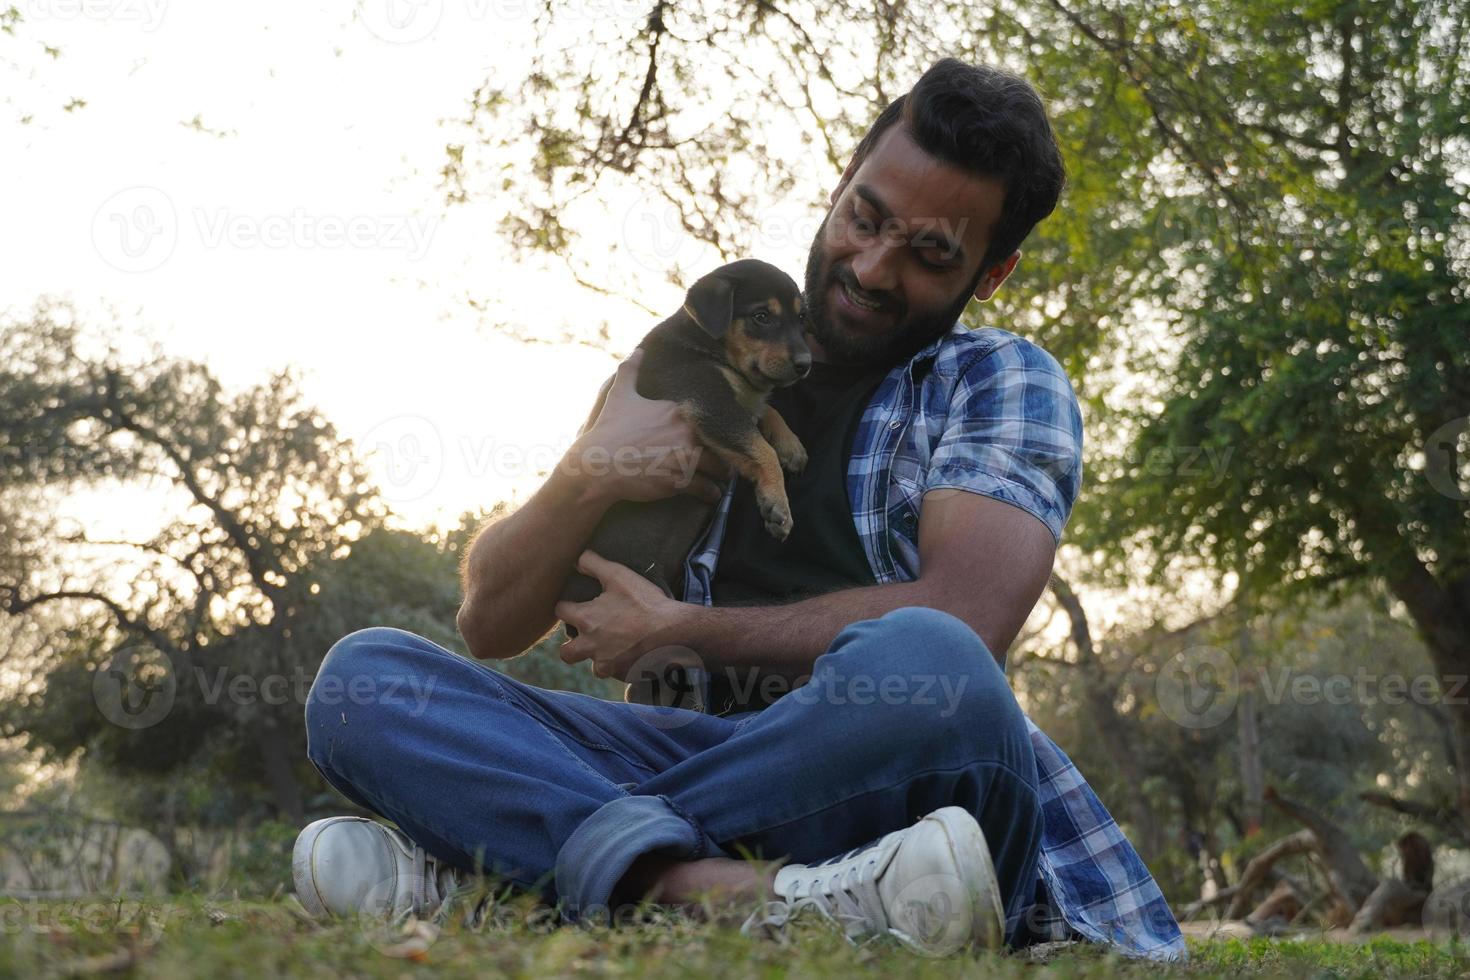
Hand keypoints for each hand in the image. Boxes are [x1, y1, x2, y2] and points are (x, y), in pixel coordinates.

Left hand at [554, 550, 690, 680]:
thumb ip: (593, 564)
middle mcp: (589, 645)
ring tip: (611, 647)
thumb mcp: (619, 575)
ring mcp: (605, 663)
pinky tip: (631, 655)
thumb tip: (576, 559)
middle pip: (565, 652)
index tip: (574, 605)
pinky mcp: (621, 674)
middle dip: (570, 646)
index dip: (566, 606)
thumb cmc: (646, 603)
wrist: (673, 633)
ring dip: (597, 657)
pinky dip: (618, 666)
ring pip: (591, 665)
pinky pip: (613, 673)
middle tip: (587, 636)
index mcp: (586, 619)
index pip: (560, 612)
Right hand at [568, 350, 733, 505]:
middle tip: (725, 458)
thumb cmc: (609, 430)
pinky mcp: (680, 481)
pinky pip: (706, 488)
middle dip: (723, 451)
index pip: (707, 419)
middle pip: (719, 443)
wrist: (597, 464)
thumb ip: (630, 370)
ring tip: (723, 477)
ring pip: (718, 466)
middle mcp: (687, 432)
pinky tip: (712, 494)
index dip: (713, 428)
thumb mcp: (619, 395)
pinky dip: (711, 492)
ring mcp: (685, 458)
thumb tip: (638, 350)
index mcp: (677, 411)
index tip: (716, 433)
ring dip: (722, 473)